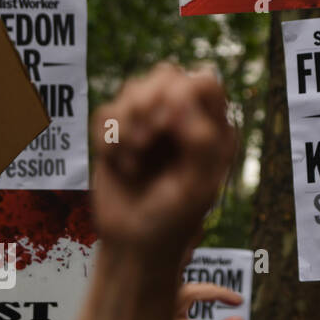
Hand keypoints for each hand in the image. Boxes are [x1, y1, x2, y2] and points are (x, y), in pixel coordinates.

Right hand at [92, 63, 235, 255]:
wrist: (132, 245)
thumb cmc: (173, 219)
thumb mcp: (197, 185)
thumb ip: (200, 139)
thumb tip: (181, 96)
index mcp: (213, 128)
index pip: (204, 80)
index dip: (181, 93)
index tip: (167, 126)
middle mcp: (184, 119)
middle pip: (165, 74)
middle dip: (148, 103)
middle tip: (146, 141)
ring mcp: (150, 123)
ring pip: (133, 87)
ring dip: (126, 124)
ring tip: (134, 158)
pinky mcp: (119, 134)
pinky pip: (105, 111)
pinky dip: (108, 138)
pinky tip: (120, 164)